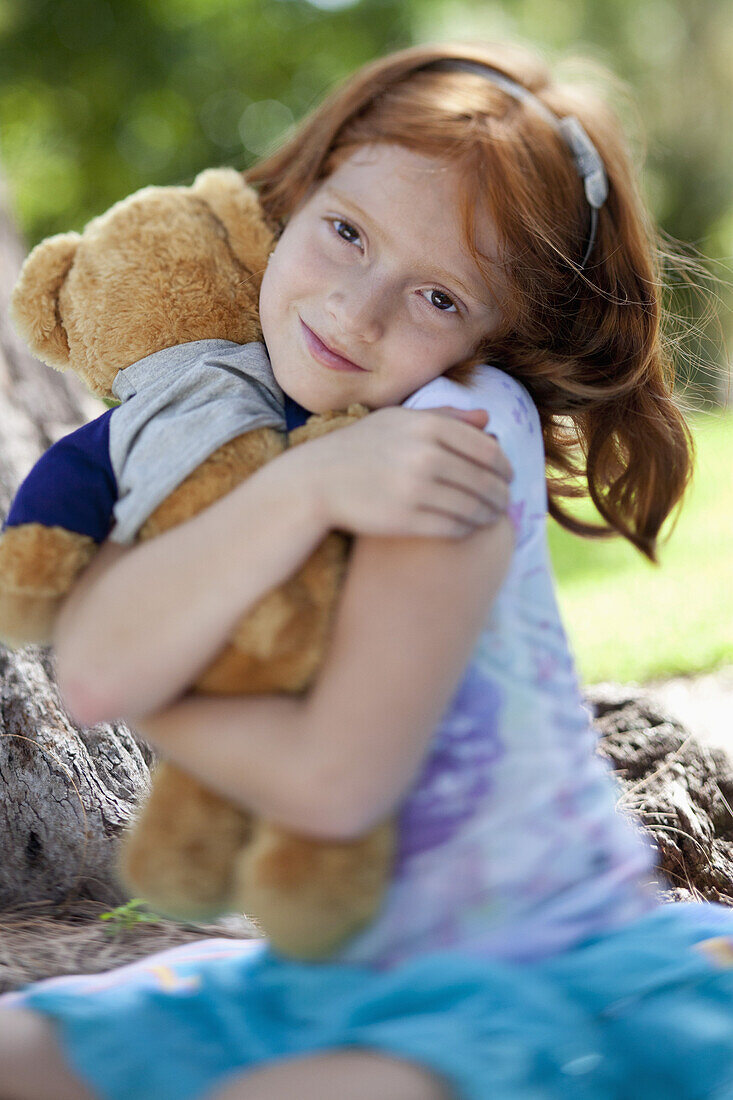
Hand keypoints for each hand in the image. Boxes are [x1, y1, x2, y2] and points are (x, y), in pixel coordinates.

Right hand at [288, 405, 513, 538]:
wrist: (316, 481)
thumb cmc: (359, 448)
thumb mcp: (398, 420)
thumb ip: (445, 416)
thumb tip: (487, 419)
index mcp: (427, 426)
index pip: (487, 449)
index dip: (504, 466)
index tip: (507, 477)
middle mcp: (424, 455)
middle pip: (485, 480)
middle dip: (501, 494)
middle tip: (504, 502)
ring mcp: (415, 489)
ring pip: (473, 506)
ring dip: (489, 514)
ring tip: (492, 516)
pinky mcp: (406, 519)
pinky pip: (453, 527)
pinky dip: (468, 528)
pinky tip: (468, 527)